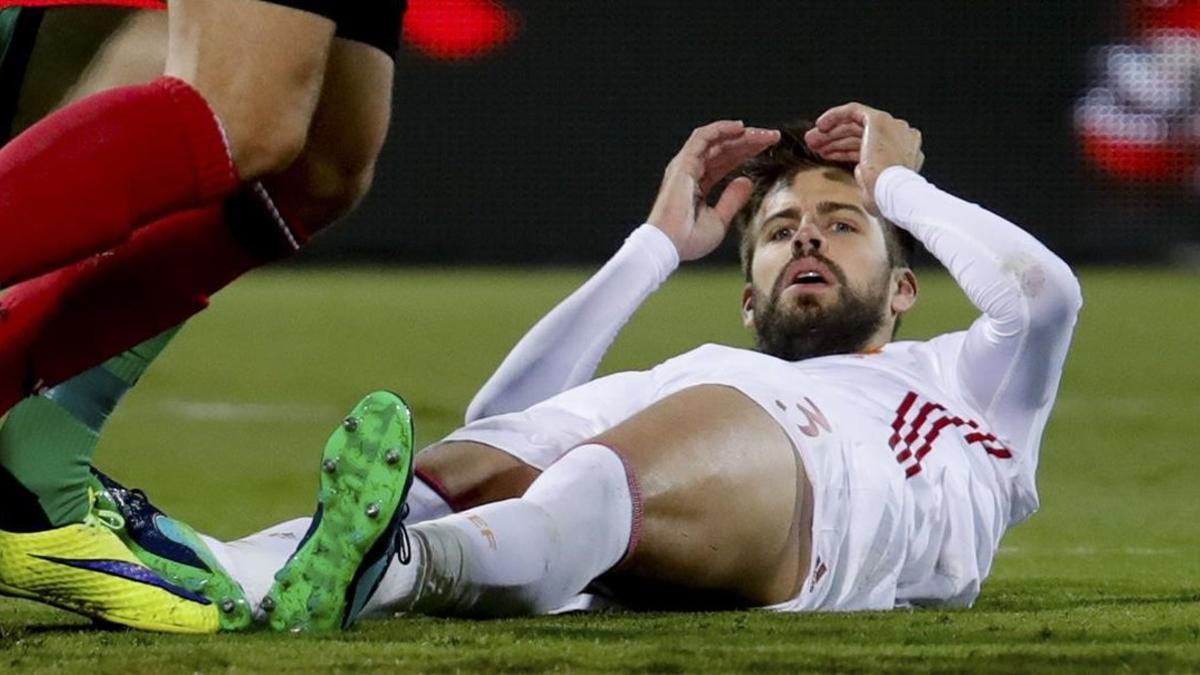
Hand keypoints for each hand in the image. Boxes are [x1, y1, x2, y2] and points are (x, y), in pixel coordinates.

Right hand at [647, 121, 779, 260]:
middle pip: (723, 148)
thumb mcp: (720, 220)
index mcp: (698, 185)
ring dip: (740, 134)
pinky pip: (703, 137)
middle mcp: (691, 171)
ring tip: (763, 134)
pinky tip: (741, 128)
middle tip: (773, 137)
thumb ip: (733, 199)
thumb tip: (747, 181)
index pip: (725, 161)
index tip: (769, 148)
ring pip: (716, 140)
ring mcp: (685, 166)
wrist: (669, 245)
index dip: (746, 152)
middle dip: (749, 141)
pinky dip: (721, 129)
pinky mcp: (683, 163)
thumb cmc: (689, 239)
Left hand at [803, 103, 923, 214]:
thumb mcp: (873, 188)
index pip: (869, 146)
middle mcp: (900, 136)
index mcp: (903, 153)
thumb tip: (859, 169)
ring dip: (831, 133)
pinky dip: (835, 115)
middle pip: (860, 134)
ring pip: (855, 124)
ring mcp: (891, 126)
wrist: (891, 191)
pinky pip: (853, 111)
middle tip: (814, 145)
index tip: (826, 154)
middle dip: (835, 140)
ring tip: (811, 141)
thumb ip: (868, 176)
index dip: (844, 150)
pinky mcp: (879, 120)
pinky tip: (820, 126)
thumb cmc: (884, 197)